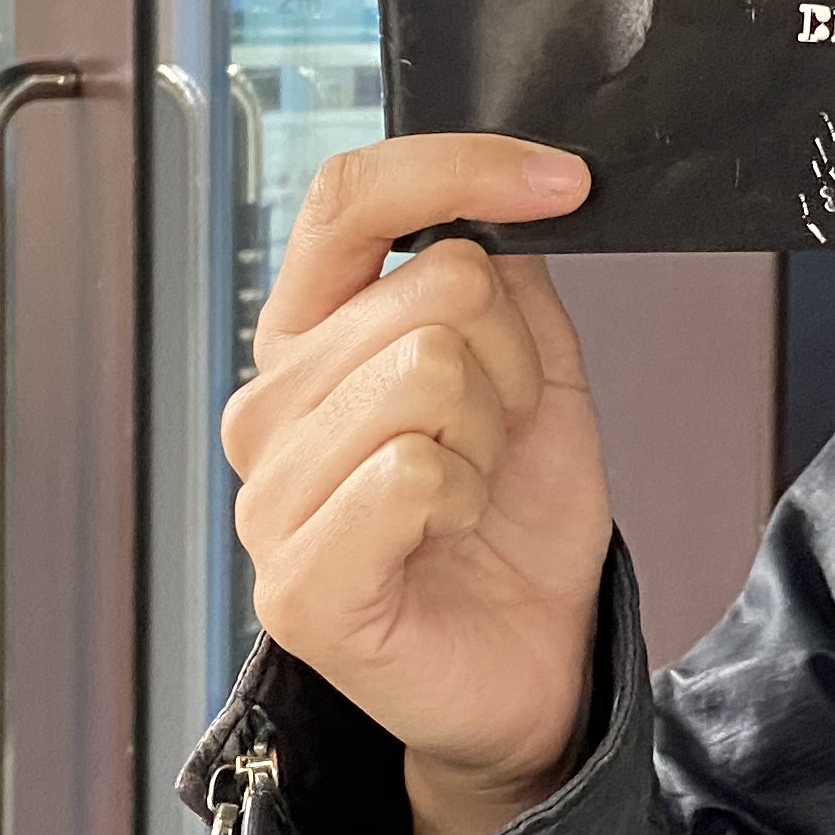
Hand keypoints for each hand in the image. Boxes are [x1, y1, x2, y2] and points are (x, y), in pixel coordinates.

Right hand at [222, 135, 608, 834]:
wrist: (531, 667)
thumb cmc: (514, 524)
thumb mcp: (534, 373)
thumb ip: (506, 281)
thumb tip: (503, 201)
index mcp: (311, 336)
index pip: (351, 197)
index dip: (461, 167)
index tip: (564, 181)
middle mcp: (270, 405)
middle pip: (431, 286)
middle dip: (513, 359)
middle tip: (499, 437)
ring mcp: (270, 495)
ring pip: (429, 370)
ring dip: (493, 433)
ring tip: (472, 490)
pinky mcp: (296, 583)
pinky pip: (413, 472)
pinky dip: (468, 496)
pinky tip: (451, 535)